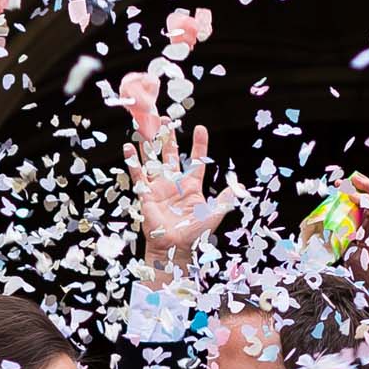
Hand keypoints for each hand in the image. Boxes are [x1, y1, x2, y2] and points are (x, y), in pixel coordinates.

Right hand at [126, 121, 237, 267]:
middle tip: (165, 120)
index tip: (200, 128)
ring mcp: (159, 187)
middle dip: (168, 138)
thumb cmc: (195, 233)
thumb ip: (225, 198)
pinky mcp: (146, 193)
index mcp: (191, 186)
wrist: (175, 247)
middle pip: (171, 155)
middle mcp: (174, 183)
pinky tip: (129, 146)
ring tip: (146, 127)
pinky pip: (138, 174)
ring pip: (153, 160)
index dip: (199, 144)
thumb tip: (238, 186)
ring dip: (149, 144)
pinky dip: (133, 161)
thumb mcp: (214, 213)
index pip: (196, 160)